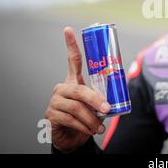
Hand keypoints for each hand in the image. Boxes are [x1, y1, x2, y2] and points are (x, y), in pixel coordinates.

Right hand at [45, 27, 110, 152]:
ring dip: (91, 119)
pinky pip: (70, 119)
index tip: (68, 29)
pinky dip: (83, 126)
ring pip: (76, 107)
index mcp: (73, 81)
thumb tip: (116, 99)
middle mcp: (62, 88)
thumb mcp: (96, 105)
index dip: (70, 44)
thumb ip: (102, 98)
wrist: (72, 138)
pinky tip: (89, 130)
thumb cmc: (86, 118)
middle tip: (107, 109)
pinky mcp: (51, 115)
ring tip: (99, 127)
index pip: (72, 60)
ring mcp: (54, 101)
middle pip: (79, 90)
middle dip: (95, 100)